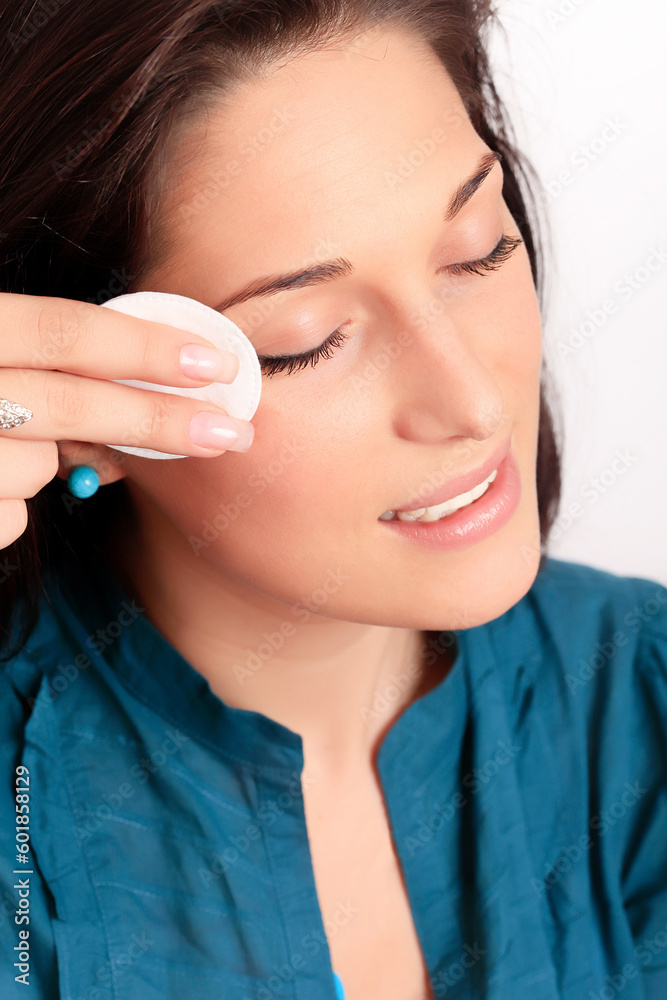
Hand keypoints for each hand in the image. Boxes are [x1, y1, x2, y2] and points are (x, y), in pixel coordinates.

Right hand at [0, 292, 254, 547]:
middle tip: (231, 432)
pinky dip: (13, 504)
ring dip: (53, 462)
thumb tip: (156, 374)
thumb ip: (42, 352)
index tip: (216, 363)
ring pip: (41, 466)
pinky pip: (13, 516)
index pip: (65, 332)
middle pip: (75, 406)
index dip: (144, 348)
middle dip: (159, 421)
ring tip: (8, 445)